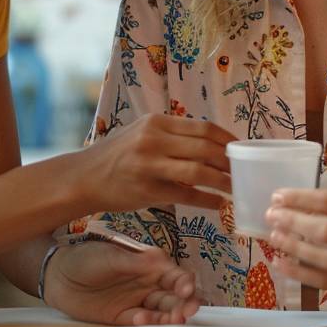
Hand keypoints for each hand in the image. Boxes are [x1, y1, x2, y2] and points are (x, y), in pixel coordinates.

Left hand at [44, 240, 199, 325]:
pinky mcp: (122, 316)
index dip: (184, 281)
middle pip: (174, 296)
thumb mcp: (112, 255)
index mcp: (150, 264)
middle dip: (185, 303)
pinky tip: (141, 319)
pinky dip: (145, 322)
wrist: (57, 275)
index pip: (175, 274)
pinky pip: (140, 322)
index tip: (187, 289)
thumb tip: (162, 260)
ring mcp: (136, 300)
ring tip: (174, 319)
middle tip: (188, 310)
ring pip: (162, 311)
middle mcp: (148, 283)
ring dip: (170, 315)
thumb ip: (137, 261)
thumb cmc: (86, 257)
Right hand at [83, 114, 234, 210]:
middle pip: (206, 148)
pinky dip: (207, 200)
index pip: (204, 128)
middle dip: (229, 161)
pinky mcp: (147, 191)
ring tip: (235, 188)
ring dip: (223, 181)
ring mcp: (150, 166)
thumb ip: (172, 134)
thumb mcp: (142, 132)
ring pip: (199, 172)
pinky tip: (218, 204)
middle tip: (243, 170)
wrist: (83, 178)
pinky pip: (186, 196)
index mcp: (157, 123)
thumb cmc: (116, 155)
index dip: (227, 139)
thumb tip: (209, 142)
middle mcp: (154, 140)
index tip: (240, 149)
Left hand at [263, 189, 326, 290]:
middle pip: (326, 232)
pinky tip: (281, 263)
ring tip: (274, 237)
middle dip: (294, 222)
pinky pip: (325, 282)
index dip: (300, 199)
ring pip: (325, 260)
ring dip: (294, 248)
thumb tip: (299, 198)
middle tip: (271, 215)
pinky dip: (300, 274)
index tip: (278, 196)